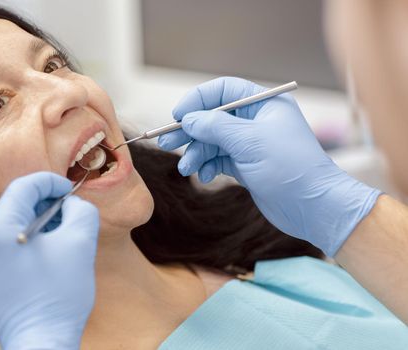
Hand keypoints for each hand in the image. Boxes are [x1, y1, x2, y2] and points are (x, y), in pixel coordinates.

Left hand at [0, 172, 98, 349]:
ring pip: (9, 224)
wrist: (41, 342)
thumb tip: (72, 205)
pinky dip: (26, 238)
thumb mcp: (81, 243)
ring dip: (36, 220)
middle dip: (44, 202)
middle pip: (14, 204)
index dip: (51, 182)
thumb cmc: (59, 297)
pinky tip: (47, 251)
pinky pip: (4, 244)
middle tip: (68, 211)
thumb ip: (81, 210)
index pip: (23, 187)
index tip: (69, 189)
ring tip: (60, 232)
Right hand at [158, 77, 380, 255]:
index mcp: (263, 104)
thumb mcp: (249, 142)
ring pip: (213, 141)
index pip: (223, 91)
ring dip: (196, 153)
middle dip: (190, 130)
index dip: (197, 100)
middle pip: (213, 117)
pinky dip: (208, 166)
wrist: (313, 208)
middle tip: (166, 142)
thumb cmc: (289, 168)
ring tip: (186, 168)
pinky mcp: (246, 166)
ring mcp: (250, 144)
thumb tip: (187, 120)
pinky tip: (205, 176)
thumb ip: (215, 127)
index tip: (177, 116)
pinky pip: (219, 160)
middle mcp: (255, 121)